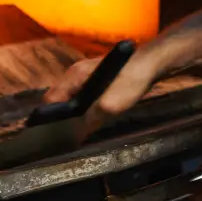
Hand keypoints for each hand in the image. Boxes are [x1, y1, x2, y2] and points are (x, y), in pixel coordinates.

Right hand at [43, 49, 163, 136]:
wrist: (153, 64)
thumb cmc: (132, 80)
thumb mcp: (111, 105)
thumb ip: (91, 119)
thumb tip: (76, 135)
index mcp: (74, 76)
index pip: (50, 100)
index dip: (48, 118)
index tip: (50, 135)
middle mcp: (75, 74)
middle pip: (59, 100)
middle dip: (61, 118)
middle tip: (65, 137)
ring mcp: (86, 76)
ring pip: (72, 100)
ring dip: (74, 115)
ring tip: (76, 132)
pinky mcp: (97, 80)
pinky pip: (83, 98)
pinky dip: (84, 110)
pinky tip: (91, 120)